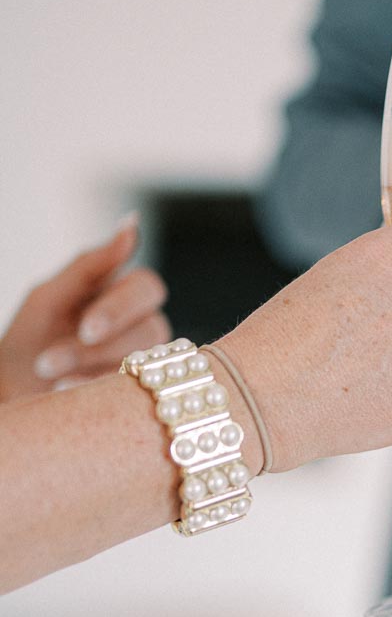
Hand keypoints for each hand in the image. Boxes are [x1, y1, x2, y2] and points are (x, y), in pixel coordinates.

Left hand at [0, 216, 169, 401]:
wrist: (13, 391)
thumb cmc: (30, 340)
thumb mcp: (50, 296)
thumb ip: (91, 264)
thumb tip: (133, 222)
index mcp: (123, 295)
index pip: (147, 288)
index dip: (120, 309)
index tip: (85, 329)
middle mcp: (143, 327)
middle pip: (153, 327)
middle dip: (105, 345)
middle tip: (61, 358)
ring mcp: (146, 363)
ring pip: (146, 362)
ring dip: (91, 368)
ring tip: (49, 374)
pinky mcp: (140, 394)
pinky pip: (134, 392)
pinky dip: (95, 389)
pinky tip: (64, 389)